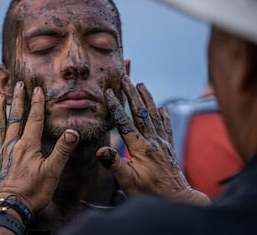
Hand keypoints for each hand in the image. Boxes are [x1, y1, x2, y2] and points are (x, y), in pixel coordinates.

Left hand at [0, 81, 78, 212]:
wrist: (8, 209)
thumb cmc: (32, 192)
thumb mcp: (53, 172)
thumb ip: (62, 150)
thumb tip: (72, 132)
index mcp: (27, 146)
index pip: (34, 119)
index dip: (37, 103)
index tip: (37, 88)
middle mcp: (11, 146)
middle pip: (15, 118)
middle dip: (17, 100)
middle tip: (17, 84)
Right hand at [99, 75, 209, 204]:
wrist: (176, 198)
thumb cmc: (149, 192)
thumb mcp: (127, 182)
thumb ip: (114, 164)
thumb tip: (99, 151)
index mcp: (141, 148)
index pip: (125, 122)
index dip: (116, 106)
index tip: (109, 92)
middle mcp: (153, 141)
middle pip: (141, 113)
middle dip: (132, 94)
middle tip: (126, 78)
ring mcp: (163, 143)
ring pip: (155, 115)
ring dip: (147, 98)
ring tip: (141, 84)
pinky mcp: (170, 147)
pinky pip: (166, 126)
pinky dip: (164, 114)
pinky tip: (162, 108)